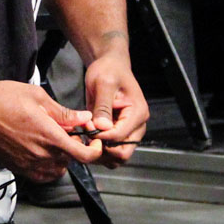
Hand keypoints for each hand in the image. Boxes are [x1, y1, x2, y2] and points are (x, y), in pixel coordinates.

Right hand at [0, 78, 105, 182]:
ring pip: (57, 170)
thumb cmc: (2, 98)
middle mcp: (40, 154)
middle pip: (71, 161)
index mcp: (49, 135)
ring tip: (52, 140)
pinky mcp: (17, 167)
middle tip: (68, 131)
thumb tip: (84, 119)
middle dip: (75, 147)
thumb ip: (63, 113)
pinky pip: (41, 175)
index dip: (95, 150)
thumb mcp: (37, 97)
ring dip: (62, 158)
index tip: (95, 142)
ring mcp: (27, 163)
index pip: (84, 155)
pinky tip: (42, 151)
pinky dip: (47, 167)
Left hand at [82, 53, 149, 168]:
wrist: (110, 66)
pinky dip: (99, 149)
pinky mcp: (119, 133)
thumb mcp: (103, 83)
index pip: (120, 137)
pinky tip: (87, 137)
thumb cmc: (108, 70)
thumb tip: (101, 127)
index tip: (88, 125)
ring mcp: (128, 131)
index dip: (101, 136)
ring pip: (117, 156)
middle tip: (86, 136)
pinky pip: (111, 150)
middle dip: (102, 149)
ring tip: (86, 136)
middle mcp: (136, 126)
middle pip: (122, 153)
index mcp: (137, 114)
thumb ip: (103, 106)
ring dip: (99, 152)